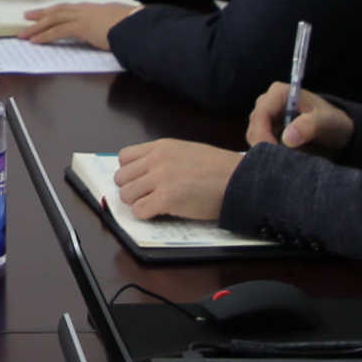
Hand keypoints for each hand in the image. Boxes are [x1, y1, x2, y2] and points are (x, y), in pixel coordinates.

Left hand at [19, 1, 130, 50]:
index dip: (57, 11)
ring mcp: (83, 17)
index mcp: (96, 8)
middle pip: (58, 10)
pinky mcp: (81, 27)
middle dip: (41, 14)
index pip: (71, 8)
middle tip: (27, 17)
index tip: (47, 12)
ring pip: (53, 20)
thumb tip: (111, 32)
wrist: (138, 25)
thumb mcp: (121, 24)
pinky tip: (35, 41)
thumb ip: (112, 26)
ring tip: (24, 33)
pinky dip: (44, 36)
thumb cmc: (135, 26)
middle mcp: (87, 9)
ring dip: (37, 27)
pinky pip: (57, 31)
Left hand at [115, 139, 241, 220]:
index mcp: (161, 146)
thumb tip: (143, 174)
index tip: (141, 181)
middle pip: (121, 178)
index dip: (131, 172)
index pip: (124, 158)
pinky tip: (161, 213)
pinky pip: (139, 211)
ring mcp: (160, 178)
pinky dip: (146, 215)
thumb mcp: (187, 152)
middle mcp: (157, 160)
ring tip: (155, 205)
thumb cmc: (219, 169)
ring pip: (126, 195)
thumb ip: (163, 158)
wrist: (240, 179)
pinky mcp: (166, 198)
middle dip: (132, 190)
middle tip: (148, 196)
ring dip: (138, 203)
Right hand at [243, 79, 352, 153]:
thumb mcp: (326, 122)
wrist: (335, 131)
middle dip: (264, 147)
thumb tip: (287, 138)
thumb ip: (309, 126)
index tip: (273, 154)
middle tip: (279, 164)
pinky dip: (269, 155)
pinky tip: (283, 162)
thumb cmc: (331, 122)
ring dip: (267, 152)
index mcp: (279, 93)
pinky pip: (260, 145)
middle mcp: (267, 102)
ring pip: (255, 139)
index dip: (262, 135)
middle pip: (254, 128)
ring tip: (285, 162)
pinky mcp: (265, 132)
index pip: (261, 115)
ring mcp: (265, 118)